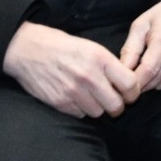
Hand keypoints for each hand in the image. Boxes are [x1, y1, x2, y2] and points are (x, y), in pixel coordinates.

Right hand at [3, 21, 137, 117]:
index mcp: (100, 58)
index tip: (130, 92)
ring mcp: (73, 92)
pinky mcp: (60, 103)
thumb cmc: (61, 45)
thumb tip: (126, 82)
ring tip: (91, 97)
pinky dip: (81, 110)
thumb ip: (108, 64)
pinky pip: (80, 114)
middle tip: (113, 100)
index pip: (130, 84)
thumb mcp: (90, 46)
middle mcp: (89, 77)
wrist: (27, 49)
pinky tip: (76, 98)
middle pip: (116, 105)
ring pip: (99, 113)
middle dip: (118, 105)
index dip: (133, 92)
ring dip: (98, 108)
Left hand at [117, 0, 160, 93]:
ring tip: (146, 68)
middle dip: (140, 83)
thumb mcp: (140, 25)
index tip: (123, 85)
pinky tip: (160, 66)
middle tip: (132, 76)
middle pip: (155, 80)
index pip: (148, 70)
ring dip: (151, 81)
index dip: (134, 82)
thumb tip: (121, 72)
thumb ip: (130, 49)